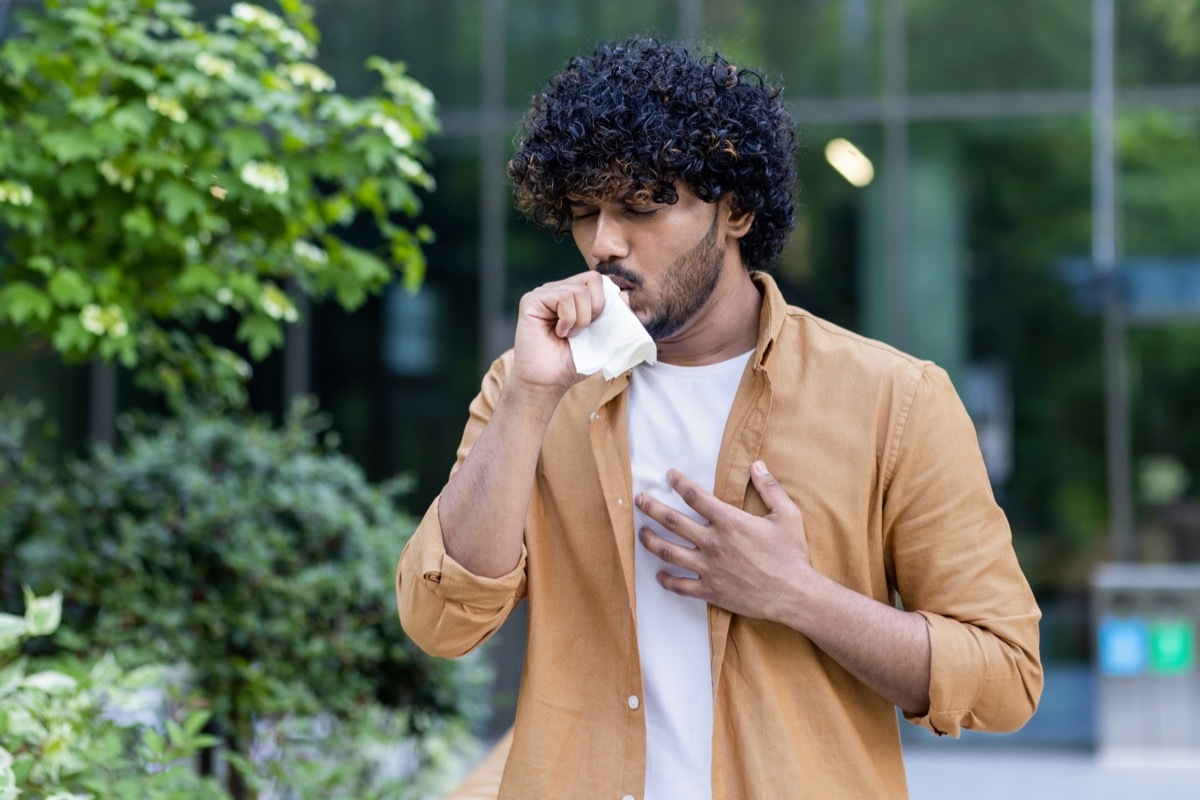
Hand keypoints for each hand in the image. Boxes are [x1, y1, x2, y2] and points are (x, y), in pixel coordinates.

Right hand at [509, 271, 607, 394]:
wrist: (549, 382)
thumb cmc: (573, 362)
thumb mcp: (603, 338)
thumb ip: (615, 317)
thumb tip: (624, 294)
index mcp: (574, 296)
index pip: (598, 280)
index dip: (606, 301)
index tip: (596, 325)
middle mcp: (558, 290)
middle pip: (593, 279)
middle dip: (597, 308)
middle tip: (584, 330)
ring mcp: (544, 293)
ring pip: (578, 290)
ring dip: (581, 319)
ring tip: (570, 335)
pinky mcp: (531, 300)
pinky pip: (563, 297)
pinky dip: (568, 319)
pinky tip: (559, 333)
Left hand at [635, 460, 813, 622]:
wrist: (794, 594)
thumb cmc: (792, 554)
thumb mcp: (787, 515)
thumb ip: (770, 488)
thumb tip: (757, 465)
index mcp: (729, 521)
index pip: (695, 496)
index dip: (679, 482)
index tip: (669, 475)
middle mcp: (713, 543)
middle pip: (672, 521)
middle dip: (652, 508)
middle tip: (639, 500)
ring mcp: (708, 568)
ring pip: (668, 551)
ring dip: (650, 540)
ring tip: (641, 533)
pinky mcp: (710, 590)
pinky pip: (679, 585)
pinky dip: (666, 580)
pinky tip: (659, 574)